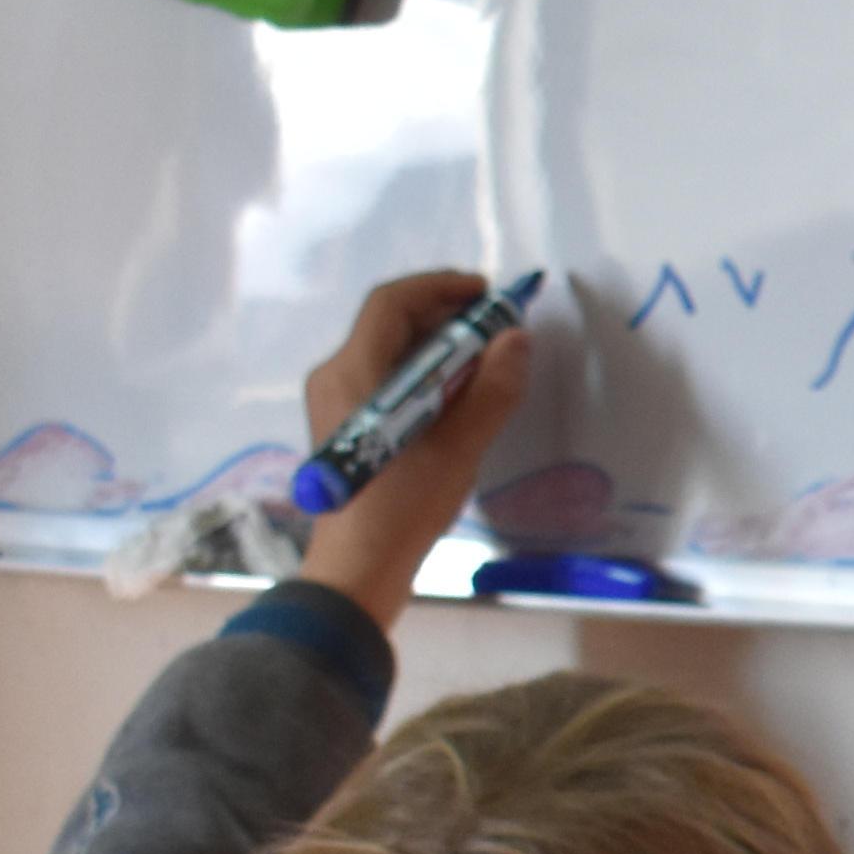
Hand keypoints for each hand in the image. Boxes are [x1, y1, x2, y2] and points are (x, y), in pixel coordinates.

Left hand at [292, 271, 535, 611]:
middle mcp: (337, 376)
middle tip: (497, 326)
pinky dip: (426, 373)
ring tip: (487, 360)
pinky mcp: (348, 425)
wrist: (359, 566)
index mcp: (353, 372)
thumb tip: (516, 338)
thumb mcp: (458, 446)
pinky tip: (461, 395)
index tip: (487, 293)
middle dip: (446, 315)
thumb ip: (491, 389)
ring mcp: (338, 401)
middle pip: (391, 323)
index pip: (392, 303)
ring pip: (391, 351)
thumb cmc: (403, 506)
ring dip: (440, 345)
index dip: (440, 286)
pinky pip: (388, 378)